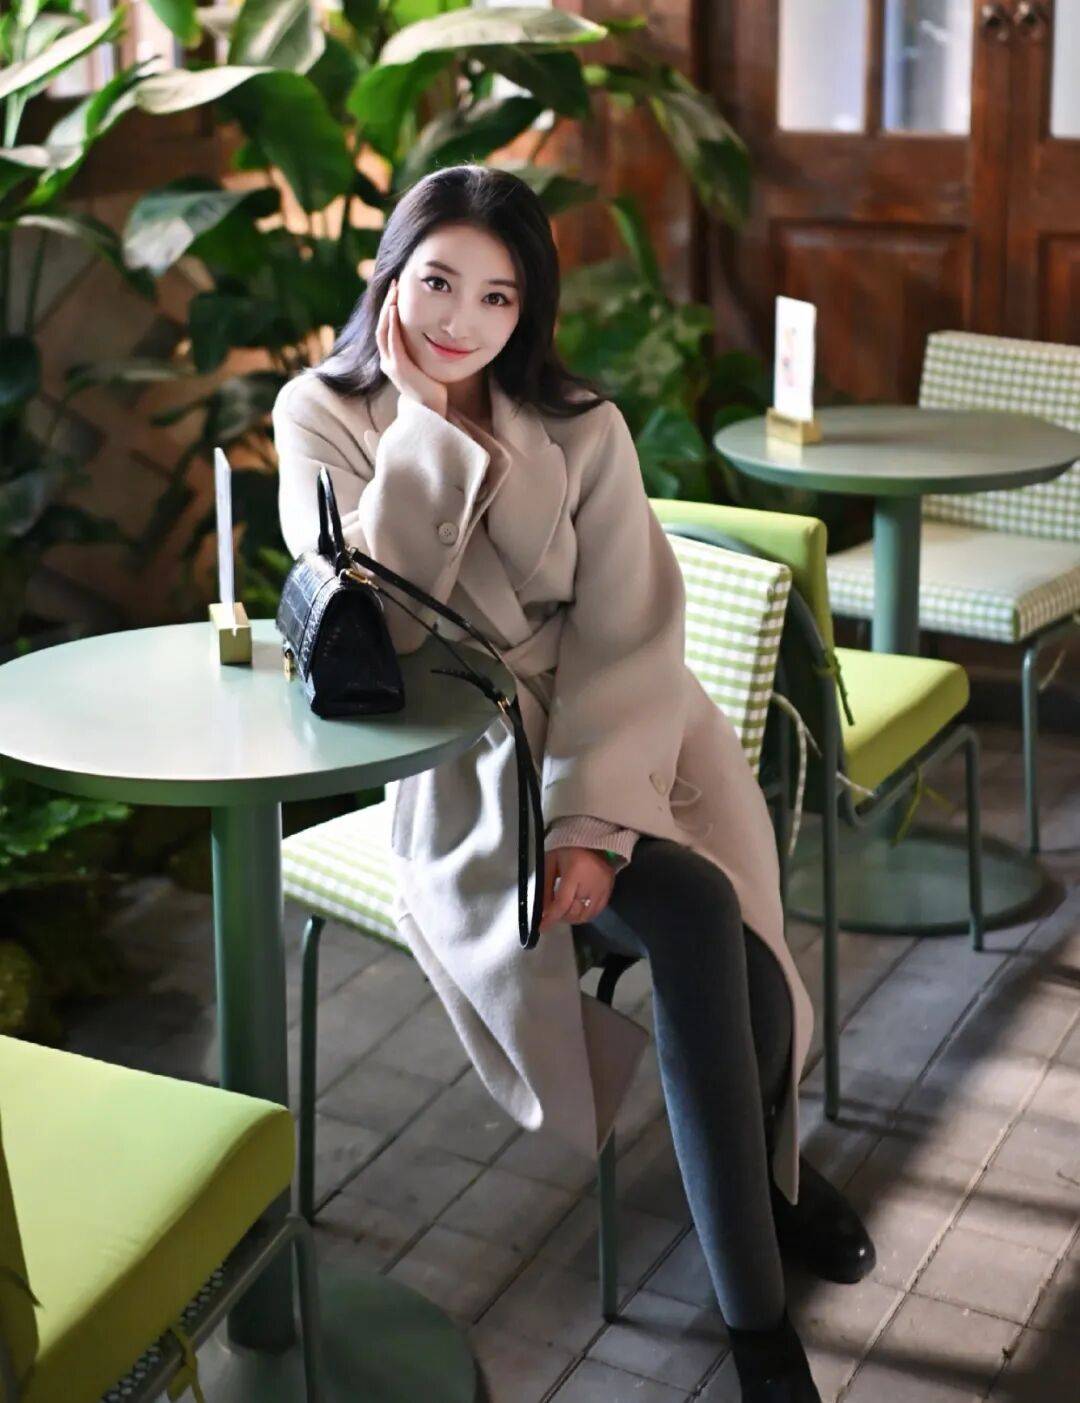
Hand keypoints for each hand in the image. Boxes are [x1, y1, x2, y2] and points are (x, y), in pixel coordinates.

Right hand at [376, 278, 447, 416]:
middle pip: (381, 326)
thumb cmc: (430, 389)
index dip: (388, 310)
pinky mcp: (399, 368)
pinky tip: (394, 311)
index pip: (385, 329)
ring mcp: (391, 365)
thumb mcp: (422, 365)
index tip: (396, 293)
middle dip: (387, 304)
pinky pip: (392, 341)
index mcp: (391, 360)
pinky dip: (391, 325)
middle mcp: (387, 362)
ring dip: (387, 309)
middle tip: (395, 285)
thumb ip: (419, 352)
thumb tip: (429, 334)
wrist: (431, 411)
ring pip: (383, 331)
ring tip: (394, 292)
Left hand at [540, 846, 615, 931]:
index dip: (551, 917)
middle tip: (552, 912)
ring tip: (564, 910)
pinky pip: (596, 912)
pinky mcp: (610, 891)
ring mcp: (603, 888)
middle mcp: (592, 881)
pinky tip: (576, 908)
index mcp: (575, 870)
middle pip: (574, 912)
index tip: (542, 926)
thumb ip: (545, 886)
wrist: (593, 841)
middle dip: (560, 916)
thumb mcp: (551, 863)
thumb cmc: (569, 849)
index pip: (563, 902)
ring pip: (585, 916)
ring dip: (572, 917)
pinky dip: (584, 915)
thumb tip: (541, 909)